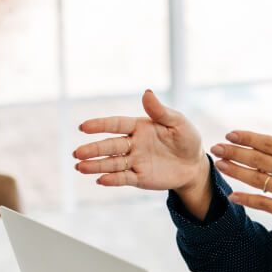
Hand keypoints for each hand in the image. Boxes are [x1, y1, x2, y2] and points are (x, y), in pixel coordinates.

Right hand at [74, 89, 206, 191]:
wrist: (195, 165)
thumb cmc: (187, 139)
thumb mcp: (178, 123)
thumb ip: (161, 111)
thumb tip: (146, 92)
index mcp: (139, 127)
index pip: (116, 124)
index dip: (100, 125)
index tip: (83, 127)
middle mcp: (133, 144)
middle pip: (110, 146)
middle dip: (93, 149)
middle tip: (76, 153)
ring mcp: (135, 161)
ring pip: (112, 163)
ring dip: (96, 165)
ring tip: (79, 167)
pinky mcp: (140, 178)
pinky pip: (124, 178)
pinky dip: (113, 179)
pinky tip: (100, 180)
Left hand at [211, 107, 271, 253]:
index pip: (271, 143)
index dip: (249, 138)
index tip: (231, 134)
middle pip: (259, 159)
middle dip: (235, 152)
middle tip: (216, 146)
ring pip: (258, 179)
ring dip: (236, 171)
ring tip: (220, 164)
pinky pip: (264, 204)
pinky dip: (247, 200)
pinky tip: (233, 196)